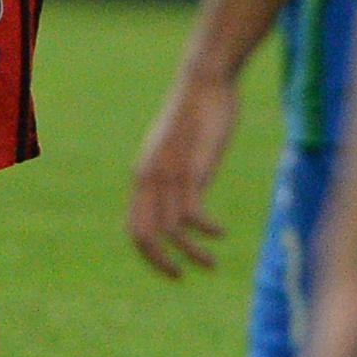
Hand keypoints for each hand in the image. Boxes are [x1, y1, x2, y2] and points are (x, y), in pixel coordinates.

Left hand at [126, 68, 237, 277]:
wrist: (205, 80)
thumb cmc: (198, 111)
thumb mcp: (183, 149)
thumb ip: (181, 175)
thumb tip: (188, 200)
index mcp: (143, 175)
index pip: (134, 227)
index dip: (148, 254)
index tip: (172, 268)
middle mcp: (148, 177)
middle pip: (142, 235)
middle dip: (160, 263)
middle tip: (182, 276)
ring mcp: (168, 173)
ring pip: (170, 230)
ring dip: (191, 253)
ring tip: (212, 265)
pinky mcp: (190, 167)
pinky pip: (191, 213)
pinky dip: (205, 230)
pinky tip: (221, 232)